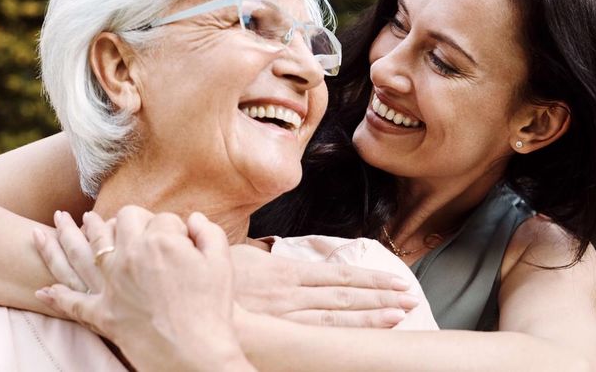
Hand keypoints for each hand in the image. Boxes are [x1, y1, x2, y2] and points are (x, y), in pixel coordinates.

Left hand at [35, 206, 252, 371]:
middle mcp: (130, 256)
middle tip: (120, 218)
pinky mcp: (102, 313)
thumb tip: (195, 219)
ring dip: (74, 233)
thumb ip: (208, 232)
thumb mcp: (221, 262)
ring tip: (62, 222)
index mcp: (160, 241)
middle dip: (123, 217)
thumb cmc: (213, 307)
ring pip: (86, 250)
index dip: (173, 226)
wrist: (197, 352)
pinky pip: (73, 302)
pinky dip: (57, 297)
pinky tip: (44, 290)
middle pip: (121, 222)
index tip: (181, 236)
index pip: (162, 218)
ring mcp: (111, 285)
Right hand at [231, 245, 418, 326]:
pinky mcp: (275, 330)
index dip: (369, 279)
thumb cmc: (213, 278)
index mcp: (286, 270)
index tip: (395, 282)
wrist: (184, 290)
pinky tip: (362, 336)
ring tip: (400, 315)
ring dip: (370, 316)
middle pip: (345, 295)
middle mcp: (291, 292)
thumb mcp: (242, 258)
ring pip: (336, 316)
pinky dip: (342, 334)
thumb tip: (280, 258)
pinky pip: (315, 333)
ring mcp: (284, 314)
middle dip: (380, 297)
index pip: (339, 275)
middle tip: (410, 298)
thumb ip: (268, 259)